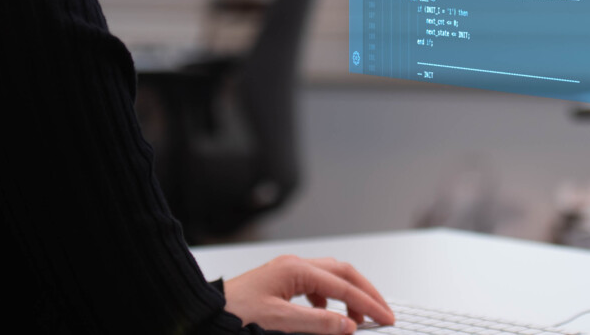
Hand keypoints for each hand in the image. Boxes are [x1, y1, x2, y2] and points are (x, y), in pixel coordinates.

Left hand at [223, 254, 394, 333]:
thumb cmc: (233, 314)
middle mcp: (293, 266)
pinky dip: (329, 301)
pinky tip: (327, 317)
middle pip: (341, 273)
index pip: (343, 285)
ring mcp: (287, 272)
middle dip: (364, 292)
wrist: (204, 314)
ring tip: (357, 318)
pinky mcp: (280, 284)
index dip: (367, 303)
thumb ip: (317, 323)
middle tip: (382, 313)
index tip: (384, 318)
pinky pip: (315, 287)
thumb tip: (348, 324)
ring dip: (347, 296)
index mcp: (295, 270)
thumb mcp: (279, 323)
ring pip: (329, 278)